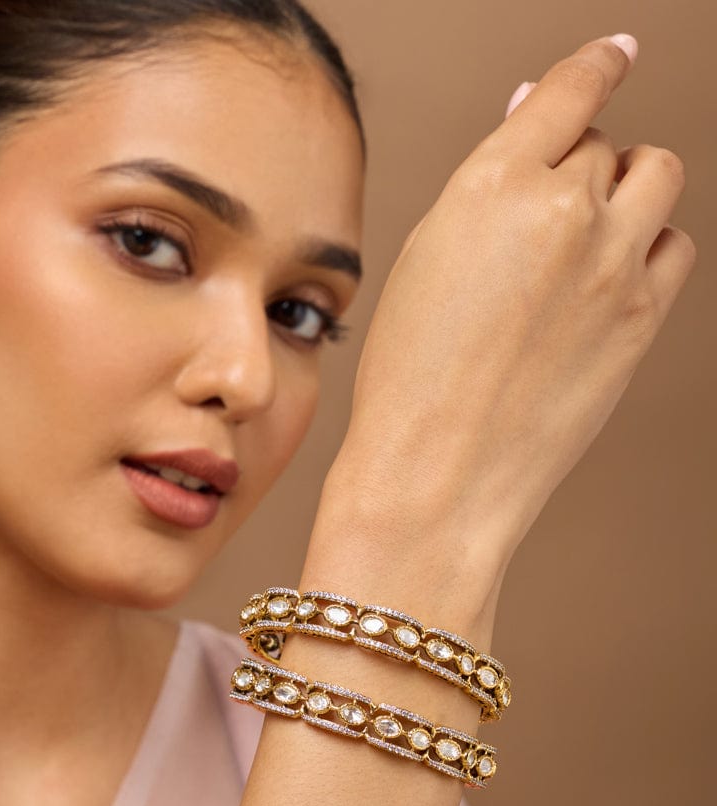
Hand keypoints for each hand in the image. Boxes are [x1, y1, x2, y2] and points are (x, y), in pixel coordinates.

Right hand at [322, 34, 695, 583]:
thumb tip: (535, 127)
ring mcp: (612, 263)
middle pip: (604, 143)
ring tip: (586, 238)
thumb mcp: (424, 262)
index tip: (614, 55)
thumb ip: (485, 192)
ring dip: (628, 190)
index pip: (571, 91)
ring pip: (656, 177)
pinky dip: (648, 247)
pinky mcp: (641, 316)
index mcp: (492, 186)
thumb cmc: (409, 379)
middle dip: (579, 164)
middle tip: (547, 210)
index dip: (596, 66)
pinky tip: (607, 280)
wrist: (437, 473)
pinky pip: (673, 246)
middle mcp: (563, 210)